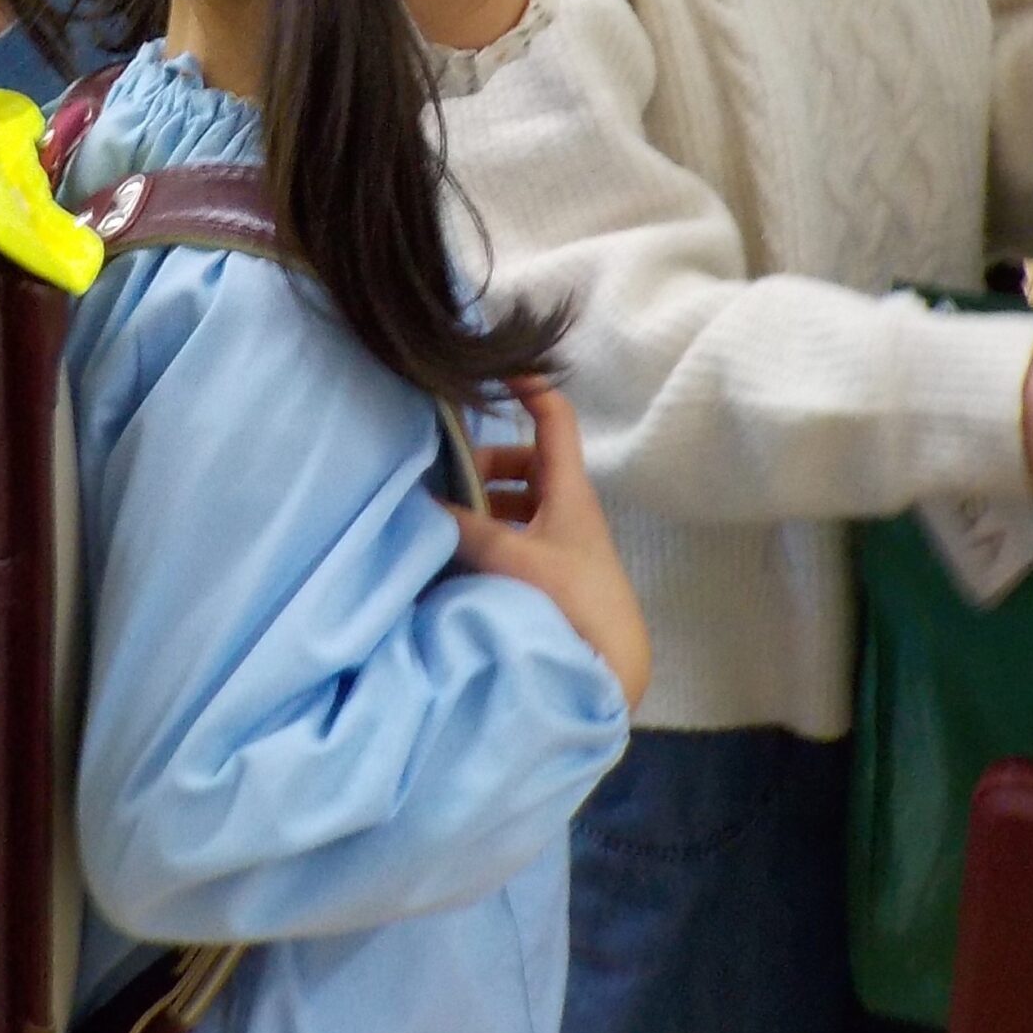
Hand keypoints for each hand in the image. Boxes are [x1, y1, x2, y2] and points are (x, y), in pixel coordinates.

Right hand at [450, 380, 651, 710]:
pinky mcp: (549, 572)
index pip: (553, 418)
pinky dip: (485, 536)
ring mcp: (557, 540)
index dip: (529, 386)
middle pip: (521, 462)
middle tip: (442, 482)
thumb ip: (469, 530)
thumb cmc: (576, 601)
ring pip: (513, 502)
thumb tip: (421, 504)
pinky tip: (456, 557)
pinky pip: (511, 536)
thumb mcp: (517, 559)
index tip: (493, 368)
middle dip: (482, 464)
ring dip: (480, 504)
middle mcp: (564, 507)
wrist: (612, 665)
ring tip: (442, 523)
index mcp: (568, 489)